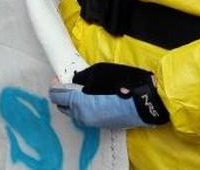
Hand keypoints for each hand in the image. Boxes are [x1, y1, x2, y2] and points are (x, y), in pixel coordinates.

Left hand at [48, 63, 169, 129]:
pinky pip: (85, 116)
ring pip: (74, 113)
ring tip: (79, 90)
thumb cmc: (122, 84)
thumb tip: (75, 81)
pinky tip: (90, 98)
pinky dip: (82, 108)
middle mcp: (81, 116)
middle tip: (68, 82)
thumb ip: (82, 78)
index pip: (56, 96)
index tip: (57, 77)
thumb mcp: (98, 73)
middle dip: (62, 95)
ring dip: (72, 102)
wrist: (144, 103)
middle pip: (63, 106)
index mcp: (77, 103)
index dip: (55, 85)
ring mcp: (92, 123)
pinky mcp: (101, 125)